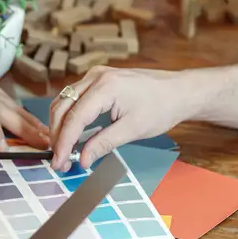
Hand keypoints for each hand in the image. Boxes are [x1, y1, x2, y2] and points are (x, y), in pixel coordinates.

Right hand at [48, 66, 197, 169]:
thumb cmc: (162, 108)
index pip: (75, 117)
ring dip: (60, 126)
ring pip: (64, 101)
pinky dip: (68, 117)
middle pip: (63, 107)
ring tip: (64, 150)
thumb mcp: (133, 130)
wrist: (179, 91)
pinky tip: (71, 134)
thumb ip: (104, 143)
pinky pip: (74, 98)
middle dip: (58, 135)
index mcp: (106, 86)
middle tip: (60, 161)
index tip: (59, 162)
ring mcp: (95, 76)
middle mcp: (95, 77)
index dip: (64, 142)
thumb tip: (82, 160)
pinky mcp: (97, 80)